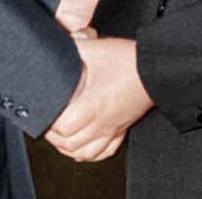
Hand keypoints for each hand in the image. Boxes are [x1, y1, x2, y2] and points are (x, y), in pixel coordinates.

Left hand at [45, 37, 152, 161]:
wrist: (156, 68)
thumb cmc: (129, 59)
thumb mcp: (97, 48)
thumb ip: (73, 47)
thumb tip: (56, 46)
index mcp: (94, 103)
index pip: (64, 127)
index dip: (50, 123)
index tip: (45, 112)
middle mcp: (103, 121)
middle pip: (71, 144)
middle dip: (54, 137)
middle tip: (47, 123)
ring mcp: (113, 128)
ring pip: (86, 153)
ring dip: (68, 149)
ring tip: (59, 138)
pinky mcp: (122, 128)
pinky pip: (104, 152)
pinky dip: (89, 154)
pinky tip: (81, 149)